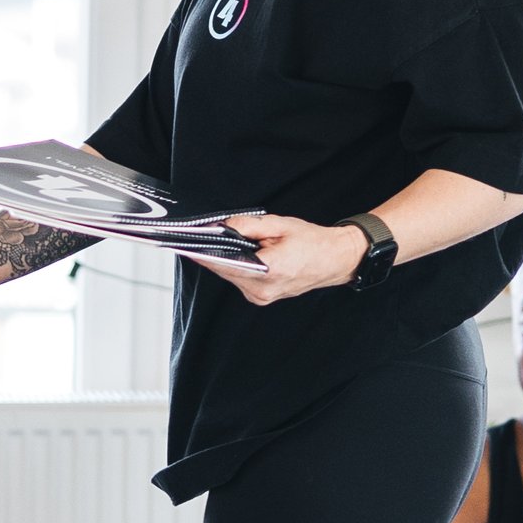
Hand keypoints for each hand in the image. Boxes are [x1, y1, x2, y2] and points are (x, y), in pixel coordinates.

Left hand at [193, 214, 370, 306]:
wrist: (335, 260)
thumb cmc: (313, 242)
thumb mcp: (280, 225)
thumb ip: (249, 225)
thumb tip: (223, 225)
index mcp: (268, 271)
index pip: (225, 263)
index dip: (204, 253)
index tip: (187, 244)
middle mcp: (262, 290)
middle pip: (224, 270)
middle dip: (212, 253)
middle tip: (200, 236)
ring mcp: (261, 297)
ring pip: (230, 276)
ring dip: (224, 260)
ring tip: (216, 242)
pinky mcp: (261, 297)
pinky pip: (239, 280)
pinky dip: (234, 267)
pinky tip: (233, 254)